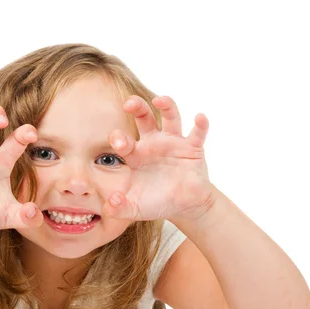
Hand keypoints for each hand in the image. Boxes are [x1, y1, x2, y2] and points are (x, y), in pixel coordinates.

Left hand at [102, 95, 217, 221]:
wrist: (184, 206)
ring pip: (171, 117)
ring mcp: (174, 143)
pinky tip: (199, 117)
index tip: (118, 142)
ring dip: (167, 106)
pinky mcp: (193, 148)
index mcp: (136, 154)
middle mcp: (154, 143)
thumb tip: (109, 206)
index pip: (124, 141)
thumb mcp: (135, 208)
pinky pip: (198, 133)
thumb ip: (119, 208)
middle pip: (144, 117)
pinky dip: (201, 125)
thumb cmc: (156, 202)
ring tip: (160, 100)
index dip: (119, 139)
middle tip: (129, 103)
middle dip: (137, 107)